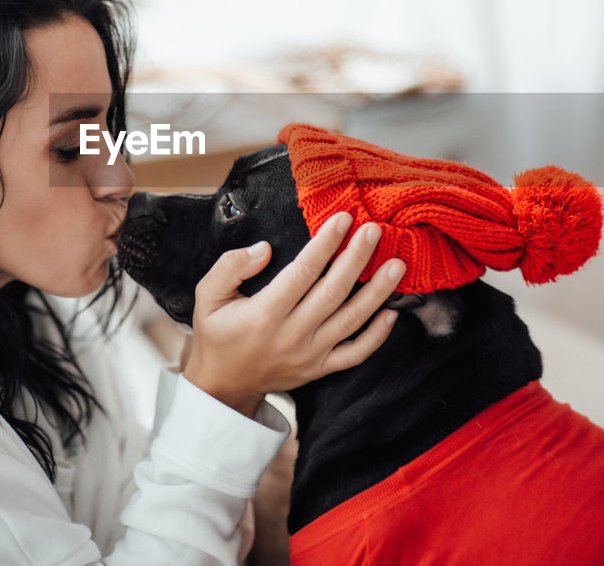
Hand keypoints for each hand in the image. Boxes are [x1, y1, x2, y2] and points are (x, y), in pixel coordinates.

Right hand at [182, 212, 405, 416]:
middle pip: (333, 293)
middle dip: (356, 259)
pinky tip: (392, 312)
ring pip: (350, 321)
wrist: (222, 385)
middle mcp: (291, 336)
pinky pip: (355, 354)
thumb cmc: (217, 334)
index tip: (343, 219)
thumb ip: (230, 266)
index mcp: (264, 314)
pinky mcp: (319, 369)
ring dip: (377, 292)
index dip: (325, 244)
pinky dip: (377, 336)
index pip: (302, 273)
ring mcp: (309, 355)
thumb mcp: (207, 295)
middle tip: (374, 231)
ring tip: (396, 265)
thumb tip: (264, 249)